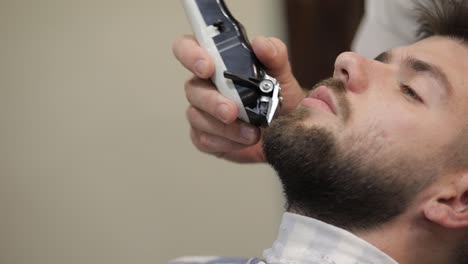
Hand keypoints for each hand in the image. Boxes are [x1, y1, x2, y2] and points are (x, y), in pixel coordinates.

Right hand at [172, 35, 303, 162]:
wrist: (285, 130)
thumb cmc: (277, 97)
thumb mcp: (282, 73)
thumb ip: (274, 54)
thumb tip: (260, 43)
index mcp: (216, 61)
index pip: (187, 47)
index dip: (191, 54)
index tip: (208, 67)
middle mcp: (204, 84)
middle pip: (192, 88)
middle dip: (212, 101)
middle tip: (232, 111)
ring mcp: (201, 111)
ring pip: (197, 117)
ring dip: (225, 128)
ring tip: (252, 133)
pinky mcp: (204, 135)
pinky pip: (204, 139)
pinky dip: (226, 142)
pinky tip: (243, 141)